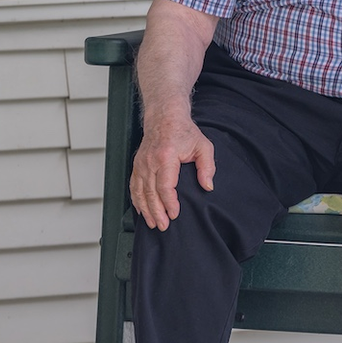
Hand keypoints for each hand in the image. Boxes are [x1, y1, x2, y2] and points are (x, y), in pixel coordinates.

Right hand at [130, 113, 215, 230]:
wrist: (165, 116)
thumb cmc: (184, 131)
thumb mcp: (203, 146)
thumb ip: (207, 167)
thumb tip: (208, 186)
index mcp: (166, 157)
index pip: (165, 186)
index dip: (169, 203)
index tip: (174, 214)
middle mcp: (150, 161)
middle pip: (150, 192)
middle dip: (156, 212)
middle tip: (163, 226)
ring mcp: (141, 163)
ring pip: (139, 191)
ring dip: (145, 209)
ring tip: (152, 223)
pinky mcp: (137, 164)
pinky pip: (133, 185)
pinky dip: (136, 199)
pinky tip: (141, 210)